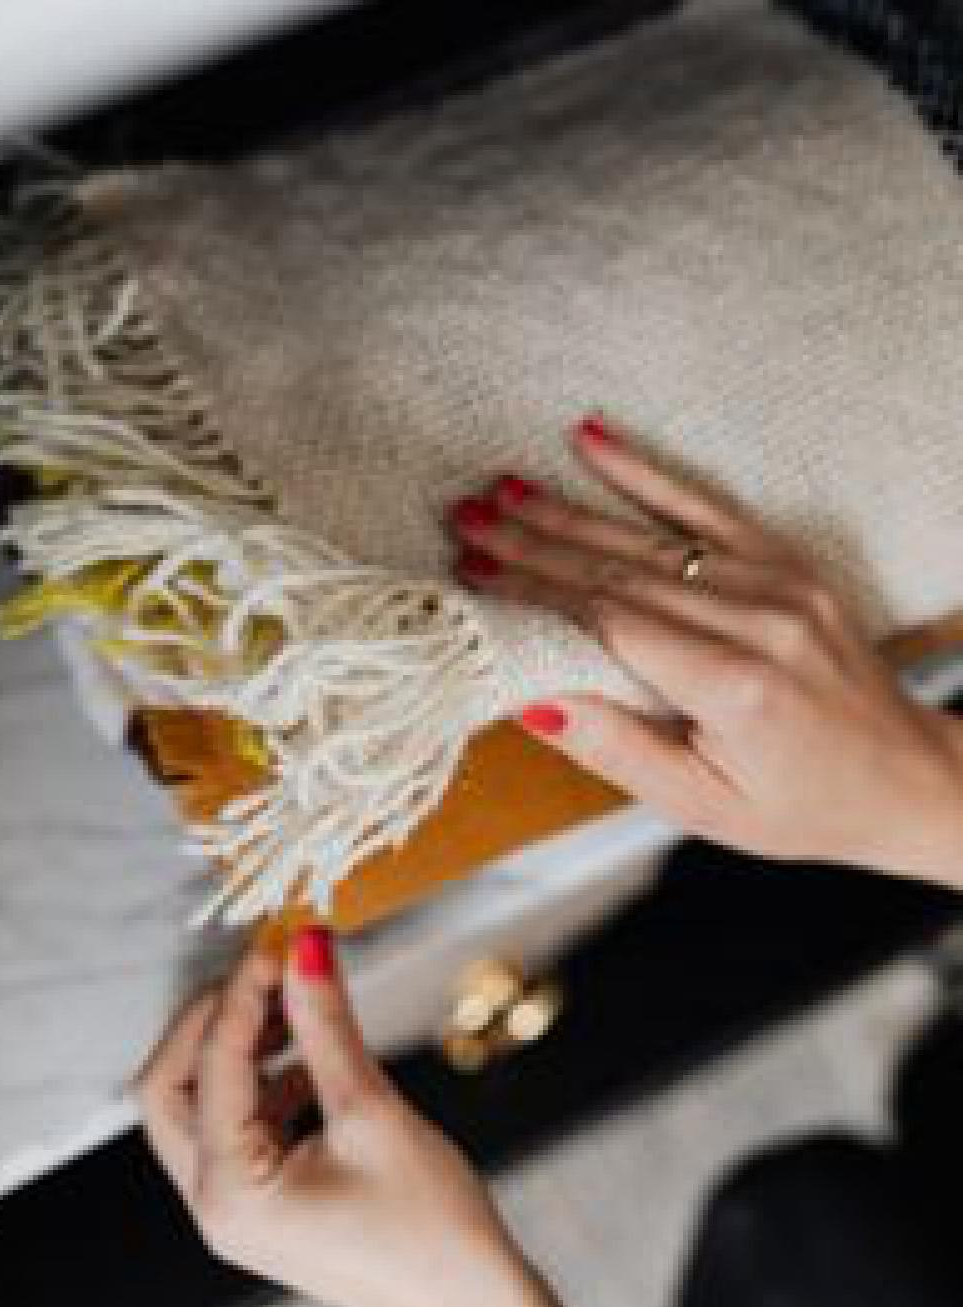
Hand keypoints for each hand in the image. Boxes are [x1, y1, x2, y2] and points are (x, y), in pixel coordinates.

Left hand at [135, 934, 578, 1306]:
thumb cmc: (433, 1229)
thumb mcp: (374, 1112)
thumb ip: (328, 1026)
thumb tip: (306, 950)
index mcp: (229, 1192)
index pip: (212, 1063)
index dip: (245, 992)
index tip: (284, 940)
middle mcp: (215, 1206)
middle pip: (170, 1088)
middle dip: (214, 1022)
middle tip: (268, 974)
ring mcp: (236, 1212)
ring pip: (199, 1107)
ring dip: (237, 1050)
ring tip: (295, 1008)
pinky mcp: (265, 1207)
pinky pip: (237, 1130)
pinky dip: (263, 1084)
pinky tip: (313, 1061)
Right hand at [449, 416, 962, 887]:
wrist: (905, 777)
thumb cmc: (803, 805)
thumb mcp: (703, 805)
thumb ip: (618, 750)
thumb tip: (532, 702)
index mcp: (734, 685)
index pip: (606, 621)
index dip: (531, 595)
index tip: (471, 576)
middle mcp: (759, 620)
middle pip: (616, 569)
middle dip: (530, 543)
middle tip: (462, 520)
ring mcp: (780, 583)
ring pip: (649, 537)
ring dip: (566, 510)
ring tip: (498, 491)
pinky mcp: (790, 564)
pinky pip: (708, 506)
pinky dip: (645, 473)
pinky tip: (593, 440)